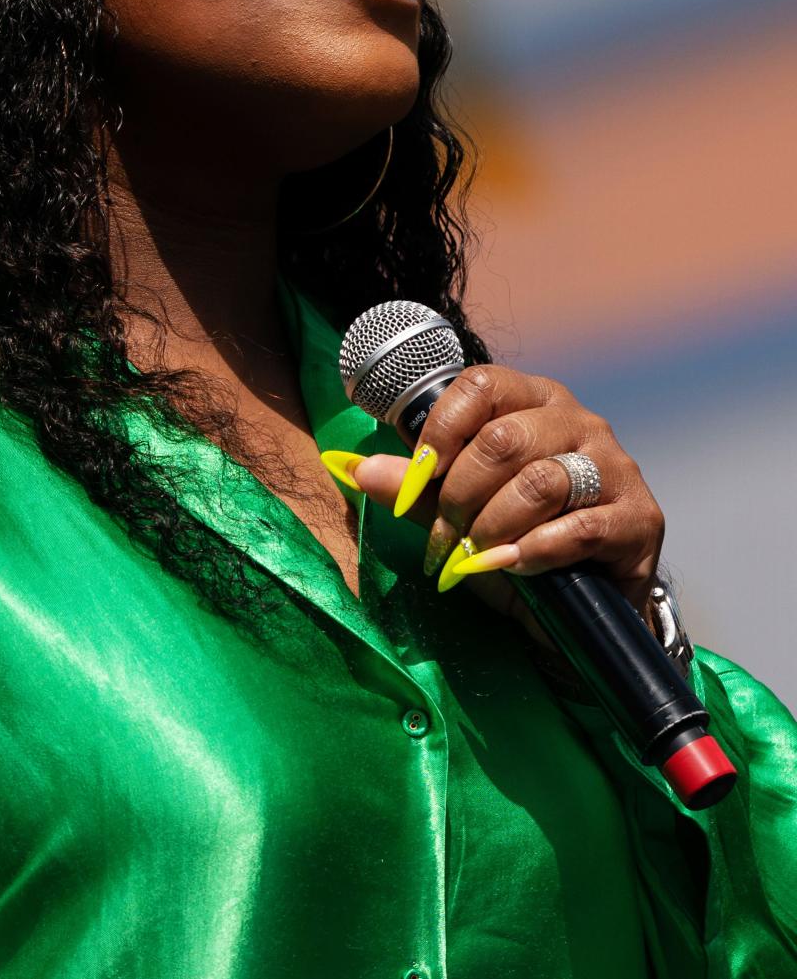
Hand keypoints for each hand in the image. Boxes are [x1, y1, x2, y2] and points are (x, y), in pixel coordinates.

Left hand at [331, 365, 664, 644]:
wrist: (584, 615)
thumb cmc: (516, 548)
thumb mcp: (458, 519)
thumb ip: (416, 491)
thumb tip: (359, 469)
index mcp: (532, 402)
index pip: (481, 385)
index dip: (440, 432)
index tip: (414, 480)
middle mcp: (578, 422)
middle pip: (503, 438)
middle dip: (461, 494)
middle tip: (445, 536)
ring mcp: (614, 466)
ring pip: (539, 482)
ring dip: (493, 527)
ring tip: (477, 555)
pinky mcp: (639, 517)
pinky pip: (577, 527)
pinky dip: (534, 552)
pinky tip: (515, 568)